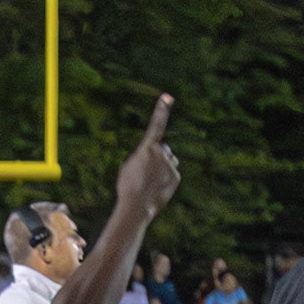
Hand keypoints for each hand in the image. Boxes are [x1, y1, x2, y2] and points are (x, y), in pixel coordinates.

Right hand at [115, 94, 179, 218]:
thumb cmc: (127, 185)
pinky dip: (164, 180)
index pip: (156, 125)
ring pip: (168, 162)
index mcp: (147, 148)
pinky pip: (170, 174)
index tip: (167, 97)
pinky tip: (155, 189)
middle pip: (162, 150)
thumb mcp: (129, 165)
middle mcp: (162, 153)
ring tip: (148, 183)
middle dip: (156, 157)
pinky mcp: (176, 176)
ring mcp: (170, 164)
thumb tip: (162, 153)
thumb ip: (144, 155)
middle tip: (143, 173)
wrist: (136, 206)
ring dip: (160, 169)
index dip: (161, 110)